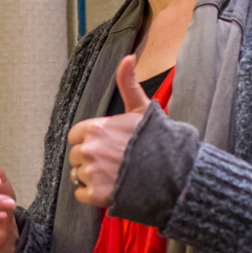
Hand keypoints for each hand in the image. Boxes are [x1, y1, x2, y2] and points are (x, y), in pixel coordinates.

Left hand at [68, 54, 150, 206]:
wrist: (175, 175)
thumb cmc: (158, 141)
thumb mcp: (142, 109)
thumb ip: (128, 83)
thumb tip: (128, 57)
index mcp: (95, 128)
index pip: (76, 136)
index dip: (91, 141)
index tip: (108, 146)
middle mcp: (89, 149)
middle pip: (76, 156)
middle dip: (91, 159)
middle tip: (115, 163)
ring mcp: (91, 172)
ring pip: (77, 175)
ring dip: (92, 178)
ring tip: (116, 176)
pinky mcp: (95, 194)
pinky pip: (80, 193)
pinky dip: (93, 195)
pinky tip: (112, 189)